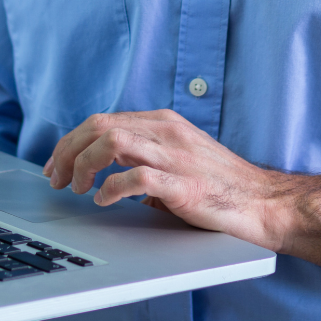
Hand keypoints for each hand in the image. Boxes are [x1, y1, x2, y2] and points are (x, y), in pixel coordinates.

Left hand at [42, 109, 288, 249]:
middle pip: (100, 125)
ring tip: (77, 188)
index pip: (103, 119)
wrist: (263, 201)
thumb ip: (146, 158)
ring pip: (112, 140)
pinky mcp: (183, 185)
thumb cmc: (221, 185)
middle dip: (69, 151)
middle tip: (57, 179)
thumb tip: (107, 174)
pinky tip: (104, 200)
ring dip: (84, 164)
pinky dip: (111, 187)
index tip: (57, 165)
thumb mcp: (180, 159)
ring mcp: (175, 156)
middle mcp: (166, 132)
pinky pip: (136, 177)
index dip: (71, 141)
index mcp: (164, 123)